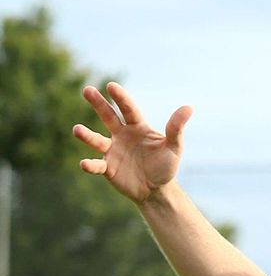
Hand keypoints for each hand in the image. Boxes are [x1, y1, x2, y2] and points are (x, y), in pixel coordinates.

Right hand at [73, 82, 192, 203]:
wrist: (156, 189)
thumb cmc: (165, 166)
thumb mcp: (174, 147)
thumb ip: (176, 129)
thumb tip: (189, 107)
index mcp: (138, 127)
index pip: (129, 110)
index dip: (121, 98)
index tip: (111, 86)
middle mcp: (122, 135)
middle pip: (108, 116)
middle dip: (98, 104)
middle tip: (87, 90)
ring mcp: (112, 151)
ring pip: (96, 140)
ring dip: (87, 135)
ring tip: (77, 130)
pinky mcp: (107, 168)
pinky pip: (96, 165)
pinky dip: (90, 164)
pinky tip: (85, 163)